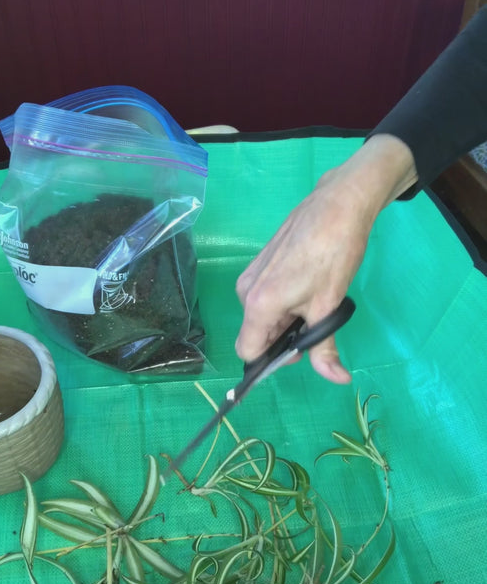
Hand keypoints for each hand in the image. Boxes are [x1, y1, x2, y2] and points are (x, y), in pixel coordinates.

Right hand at [235, 135, 416, 382]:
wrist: (338, 204)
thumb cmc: (333, 255)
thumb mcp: (329, 307)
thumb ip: (325, 349)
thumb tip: (338, 379)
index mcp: (258, 304)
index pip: (248, 352)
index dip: (271, 361)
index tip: (298, 352)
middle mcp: (246, 291)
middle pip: (256, 333)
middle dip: (283, 338)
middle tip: (315, 324)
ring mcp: (251, 274)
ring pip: (262, 315)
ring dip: (286, 319)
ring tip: (315, 301)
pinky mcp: (261, 262)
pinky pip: (265, 296)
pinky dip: (284, 302)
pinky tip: (308, 286)